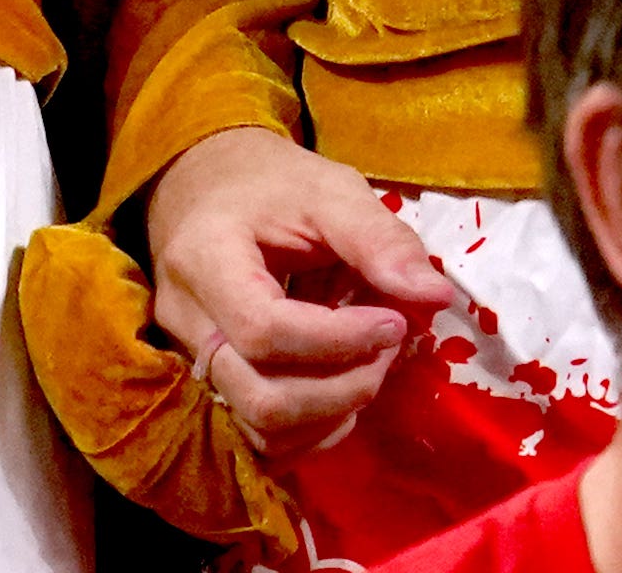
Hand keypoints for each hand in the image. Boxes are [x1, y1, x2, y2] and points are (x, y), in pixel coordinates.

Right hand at [143, 126, 461, 455]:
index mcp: (205, 259)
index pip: (264, 330)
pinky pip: (256, 437)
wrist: (204, 186)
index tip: (394, 323)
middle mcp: (186, 320)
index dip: (340, 340)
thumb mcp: (328, 190)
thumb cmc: (269, 183)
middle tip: (389, 350)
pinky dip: (311, 430)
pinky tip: (344, 394)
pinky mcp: (208, 383)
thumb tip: (436, 297)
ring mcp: (189, 359)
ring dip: (330, 414)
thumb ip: (379, 241)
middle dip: (342, 388)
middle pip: (260, 398)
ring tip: (369, 368)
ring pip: (258, 429)